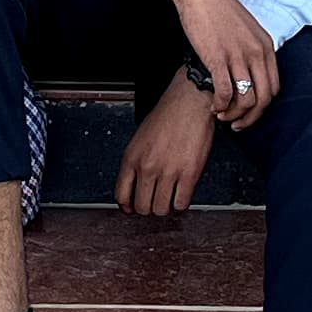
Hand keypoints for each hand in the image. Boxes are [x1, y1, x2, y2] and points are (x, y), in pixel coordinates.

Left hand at [115, 79, 221, 217]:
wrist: (189, 102)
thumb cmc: (166, 115)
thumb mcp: (139, 138)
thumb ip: (135, 162)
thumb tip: (133, 184)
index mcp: (132, 157)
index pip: (122, 195)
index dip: (128, 206)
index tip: (133, 208)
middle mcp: (147, 167)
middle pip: (142, 207)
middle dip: (148, 208)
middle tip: (154, 201)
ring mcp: (168, 172)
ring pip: (161, 209)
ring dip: (165, 208)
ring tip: (168, 199)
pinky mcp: (189, 174)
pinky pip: (181, 203)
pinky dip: (180, 204)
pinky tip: (181, 195)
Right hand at [170, 0, 280, 133]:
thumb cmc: (218, 7)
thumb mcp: (246, 28)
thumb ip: (252, 50)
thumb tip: (248, 72)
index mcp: (266, 46)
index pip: (274, 88)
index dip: (262, 107)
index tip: (249, 113)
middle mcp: (256, 52)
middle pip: (263, 99)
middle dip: (251, 118)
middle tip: (237, 124)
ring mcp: (238, 56)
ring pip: (246, 100)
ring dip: (234, 115)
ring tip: (222, 116)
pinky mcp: (218, 57)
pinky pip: (225, 92)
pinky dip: (220, 105)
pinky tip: (213, 106)